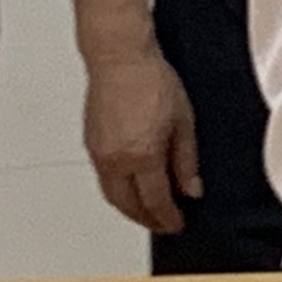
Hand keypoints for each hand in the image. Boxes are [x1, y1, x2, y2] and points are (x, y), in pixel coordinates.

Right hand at [82, 44, 201, 231]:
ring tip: (147, 210)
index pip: (155, 201)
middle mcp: (116, 160)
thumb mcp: (183, 120)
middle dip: (145, 219)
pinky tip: (129, 186)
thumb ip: (186, 159)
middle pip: (128, 205)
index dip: (167, 218)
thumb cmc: (151, 79)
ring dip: (129, 207)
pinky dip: (117, 190)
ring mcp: (99, 153)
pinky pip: (103, 178)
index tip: (177, 224)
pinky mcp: (90, 143)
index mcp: (142, 155)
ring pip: (111, 194)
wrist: (119, 58)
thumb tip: (191, 188)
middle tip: (162, 223)